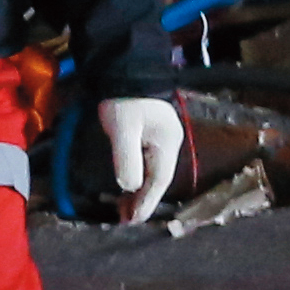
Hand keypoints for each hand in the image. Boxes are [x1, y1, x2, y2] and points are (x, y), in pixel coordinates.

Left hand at [97, 95, 187, 224]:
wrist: (124, 68)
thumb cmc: (124, 97)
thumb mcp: (122, 128)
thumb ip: (126, 157)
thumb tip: (129, 186)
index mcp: (167, 143)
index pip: (159, 180)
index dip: (146, 203)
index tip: (133, 221)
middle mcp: (168, 143)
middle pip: (157, 179)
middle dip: (142, 201)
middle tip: (124, 220)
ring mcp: (160, 138)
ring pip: (152, 172)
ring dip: (138, 191)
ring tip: (122, 209)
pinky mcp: (148, 133)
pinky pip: (145, 163)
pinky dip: (135, 177)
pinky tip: (125, 186)